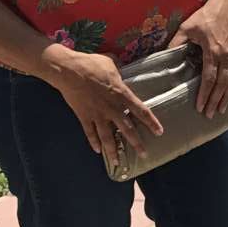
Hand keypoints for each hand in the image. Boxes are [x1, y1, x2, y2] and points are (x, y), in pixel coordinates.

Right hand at [46, 49, 163, 161]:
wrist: (68, 70)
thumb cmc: (91, 64)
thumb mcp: (111, 64)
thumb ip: (119, 72)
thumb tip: (121, 72)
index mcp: (121, 94)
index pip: (140, 111)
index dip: (151, 122)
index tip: (159, 132)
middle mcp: (111, 108)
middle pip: (127, 129)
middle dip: (136, 142)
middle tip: (144, 154)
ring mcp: (97, 114)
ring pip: (107, 136)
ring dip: (113, 150)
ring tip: (118, 162)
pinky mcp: (83, 116)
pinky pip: (89, 132)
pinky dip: (93, 142)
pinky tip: (98, 151)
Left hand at [172, 0, 227, 116]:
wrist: (226, 5)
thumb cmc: (205, 16)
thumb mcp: (187, 27)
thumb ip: (176, 42)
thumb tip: (164, 57)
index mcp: (213, 51)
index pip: (209, 78)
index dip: (204, 94)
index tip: (200, 107)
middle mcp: (226, 55)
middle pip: (222, 84)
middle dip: (215, 101)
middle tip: (210, 114)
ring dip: (227, 97)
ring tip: (221, 109)